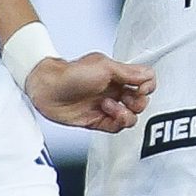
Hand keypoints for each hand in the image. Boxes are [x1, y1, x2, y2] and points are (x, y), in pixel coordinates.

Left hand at [26, 51, 155, 131]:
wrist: (47, 89)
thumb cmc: (71, 73)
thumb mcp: (104, 67)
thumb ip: (129, 73)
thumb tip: (147, 76)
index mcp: (119, 75)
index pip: (146, 81)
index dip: (148, 86)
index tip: (140, 87)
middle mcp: (115, 91)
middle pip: (142, 102)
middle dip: (138, 103)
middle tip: (126, 99)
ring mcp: (107, 106)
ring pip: (131, 117)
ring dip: (125, 114)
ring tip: (109, 105)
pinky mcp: (98, 121)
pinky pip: (116, 128)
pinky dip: (115, 122)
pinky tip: (104, 112)